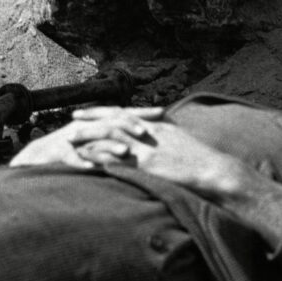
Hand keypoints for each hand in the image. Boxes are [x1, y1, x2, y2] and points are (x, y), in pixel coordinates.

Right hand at [9, 106, 163, 169]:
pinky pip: (70, 158)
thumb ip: (119, 135)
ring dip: (109, 146)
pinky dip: (81, 164)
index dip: (143, 112)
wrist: (38, 155)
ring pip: (93, 140)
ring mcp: (72, 139)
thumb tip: (148, 135)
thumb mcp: (98, 139)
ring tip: (125, 152)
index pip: (124, 113)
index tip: (165, 112)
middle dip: (129, 125)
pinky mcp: (58, 154)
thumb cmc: (74, 148)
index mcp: (98, 121)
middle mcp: (87, 126)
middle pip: (111, 121)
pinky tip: (92, 170)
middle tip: (147, 132)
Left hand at [74, 110, 244, 194]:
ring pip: (110, 136)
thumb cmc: (198, 158)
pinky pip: (117, 158)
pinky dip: (99, 157)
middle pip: (113, 120)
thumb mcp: (177, 139)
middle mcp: (148, 131)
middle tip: (71, 121)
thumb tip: (149, 134)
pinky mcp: (146, 164)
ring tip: (70, 139)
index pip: (123, 113)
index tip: (87, 111)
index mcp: (154, 125)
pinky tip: (84, 159)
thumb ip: (160, 136)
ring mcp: (146, 147)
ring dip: (89, 136)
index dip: (103, 111)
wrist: (211, 169)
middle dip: (91, 120)